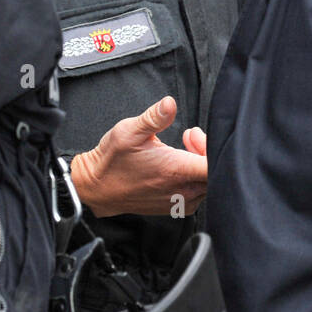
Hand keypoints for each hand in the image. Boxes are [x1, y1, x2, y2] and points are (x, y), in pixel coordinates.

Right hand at [70, 96, 206, 217]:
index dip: (212, 146)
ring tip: (182, 150)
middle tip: (188, 136)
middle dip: (205, 150)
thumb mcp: (129, 130)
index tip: (193, 134)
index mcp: (174, 170)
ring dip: (200, 165)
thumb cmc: (112, 161)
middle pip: (215, 172)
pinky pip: (199, 194)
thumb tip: (170, 103)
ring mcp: (179, 201)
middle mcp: (181, 189)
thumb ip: (154, 117)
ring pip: (207, 184)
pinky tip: (179, 167)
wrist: (96, 188)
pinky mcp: (175, 207)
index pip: (214, 164)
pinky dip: (195, 179)